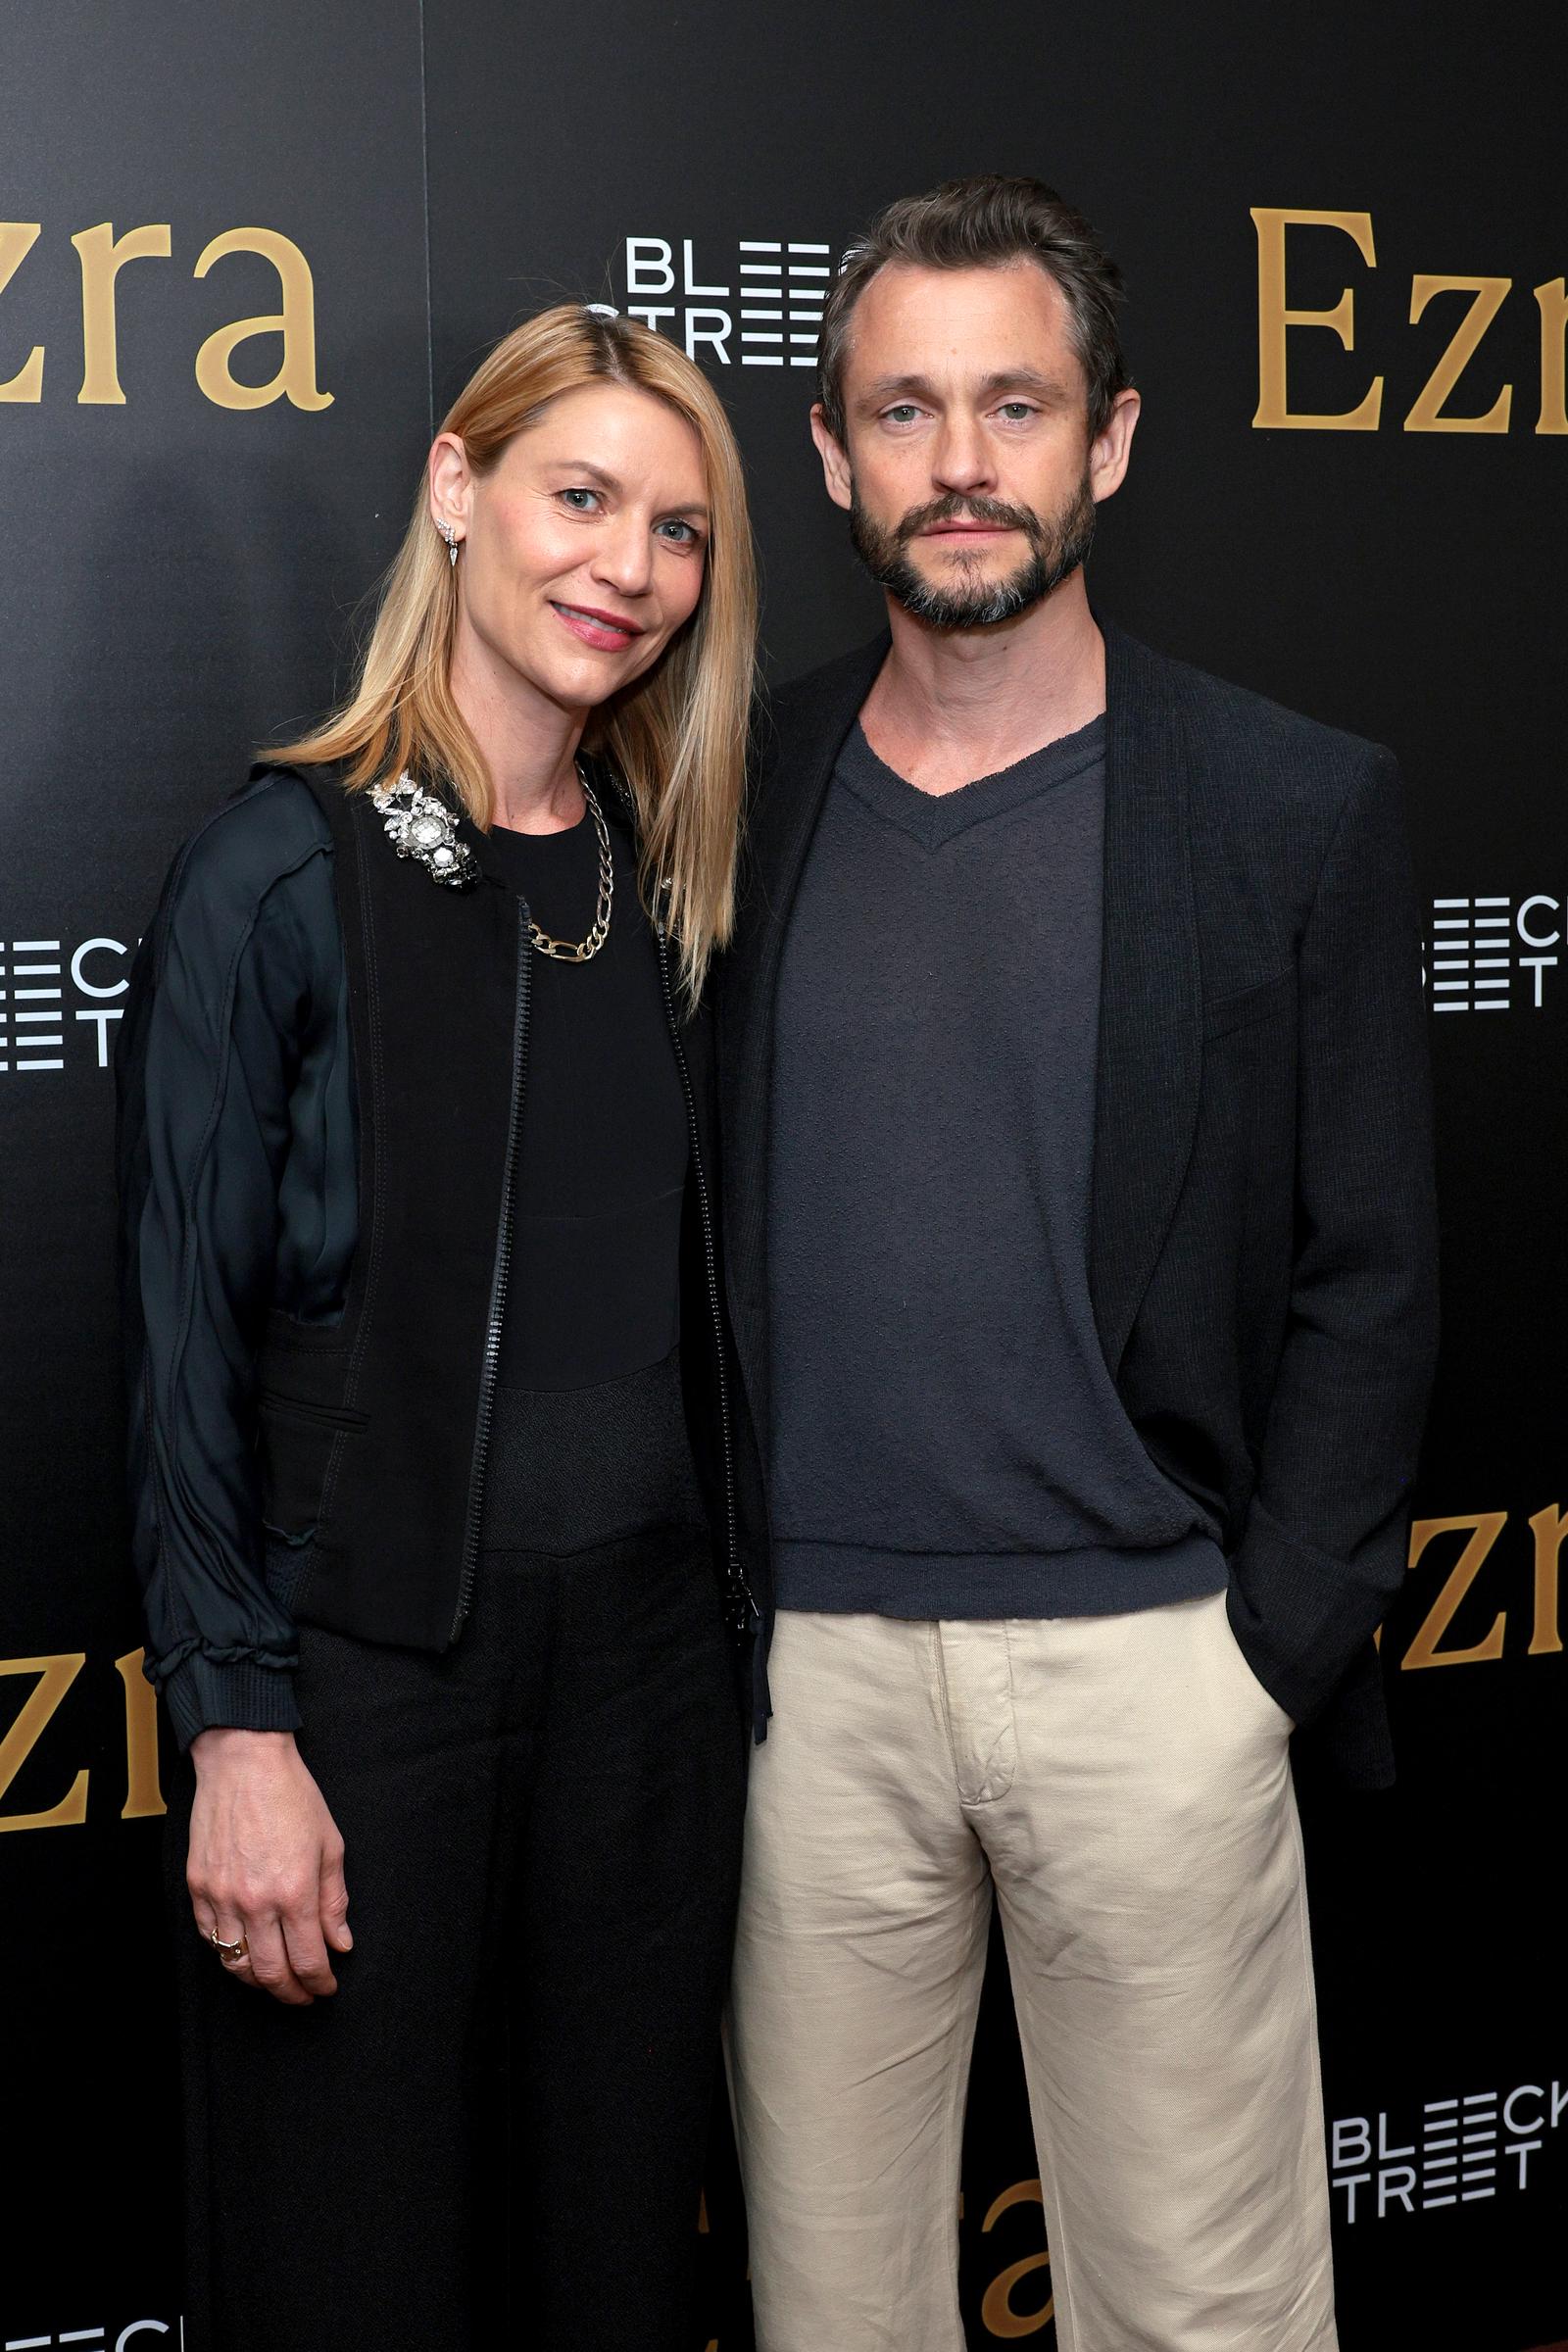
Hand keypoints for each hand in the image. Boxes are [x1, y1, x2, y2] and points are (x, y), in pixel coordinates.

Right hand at [187, 1729, 351, 2004]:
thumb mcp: (330, 1844)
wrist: (243, 1762)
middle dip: (291, 1993)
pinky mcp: (197, 1888)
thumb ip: (334, 1900)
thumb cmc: (292, 1796)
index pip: (307, 1960)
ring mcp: (221, 1897)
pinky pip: (210, 1939)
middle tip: (304, 1995)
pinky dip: (227, 1954)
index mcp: (294, 1891)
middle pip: (270, 1973)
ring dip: (258, 1980)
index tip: (326, 1987)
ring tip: (275, 1979)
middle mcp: (255, 1901)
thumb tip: (340, 1943)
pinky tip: (244, 1951)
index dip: (319, 1983)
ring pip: (235, 1964)